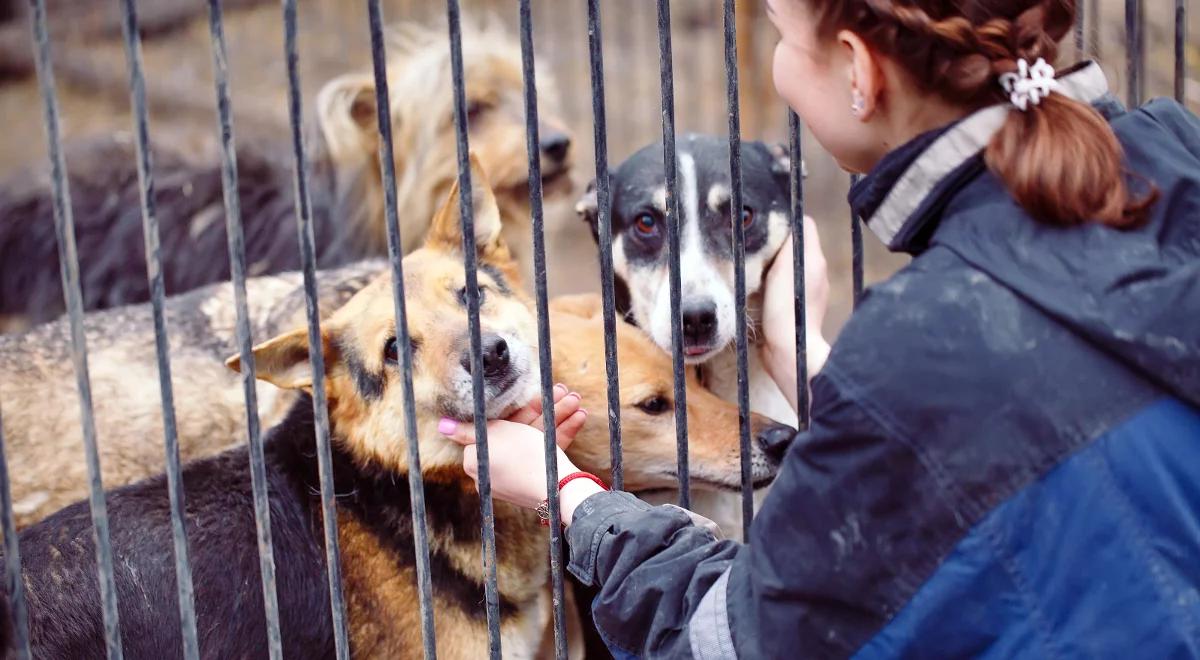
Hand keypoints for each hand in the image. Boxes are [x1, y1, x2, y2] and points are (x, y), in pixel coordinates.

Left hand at [439, 384, 588, 509]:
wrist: (557, 489)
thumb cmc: (522, 456)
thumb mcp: (494, 434)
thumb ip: (467, 430)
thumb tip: (442, 426)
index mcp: (478, 461)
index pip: (495, 427)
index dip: (518, 408)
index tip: (535, 395)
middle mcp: (496, 469)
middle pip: (519, 430)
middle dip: (544, 409)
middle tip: (562, 391)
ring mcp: (519, 474)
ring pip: (537, 438)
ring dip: (558, 416)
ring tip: (576, 401)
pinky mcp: (538, 478)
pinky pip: (546, 451)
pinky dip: (561, 434)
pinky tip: (578, 418)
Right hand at [760, 216, 830, 411]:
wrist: (789, 352)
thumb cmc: (788, 309)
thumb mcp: (788, 267)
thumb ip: (792, 242)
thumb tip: (791, 220)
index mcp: (815, 260)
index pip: (804, 226)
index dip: (786, 220)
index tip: (765, 222)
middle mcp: (815, 274)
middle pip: (794, 245)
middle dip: (775, 241)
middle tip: (752, 241)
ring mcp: (806, 293)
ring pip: (786, 266)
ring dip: (770, 263)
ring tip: (751, 262)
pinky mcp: (793, 310)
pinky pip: (781, 287)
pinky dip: (769, 283)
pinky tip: (755, 287)